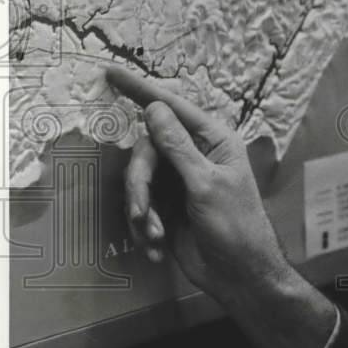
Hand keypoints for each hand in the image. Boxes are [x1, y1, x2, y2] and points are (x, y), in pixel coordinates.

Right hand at [105, 65, 289, 301]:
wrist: (238, 275)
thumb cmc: (235, 226)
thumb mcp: (205, 185)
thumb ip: (178, 147)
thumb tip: (155, 108)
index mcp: (214, 140)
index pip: (173, 107)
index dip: (140, 89)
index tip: (109, 71)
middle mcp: (195, 155)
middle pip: (147, 149)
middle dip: (139, 183)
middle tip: (140, 212)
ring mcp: (180, 181)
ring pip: (140, 180)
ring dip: (141, 211)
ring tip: (153, 236)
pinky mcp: (168, 206)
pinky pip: (141, 206)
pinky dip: (144, 228)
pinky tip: (156, 248)